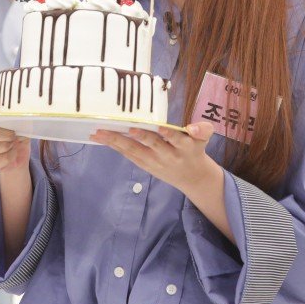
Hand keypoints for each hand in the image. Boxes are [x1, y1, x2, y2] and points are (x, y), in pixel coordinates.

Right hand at [0, 109, 30, 173]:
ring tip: (13, 143)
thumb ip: (11, 117)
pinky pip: (1, 160)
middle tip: (13, 134)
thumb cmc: (14, 130)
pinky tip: (11, 153)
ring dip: (10, 145)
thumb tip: (12, 118)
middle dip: (3, 133)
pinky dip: (11, 156)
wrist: (18, 149)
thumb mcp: (15, 120)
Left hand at [91, 122, 218, 196]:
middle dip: (139, 136)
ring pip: (134, 150)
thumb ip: (203, 129)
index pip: (177, 139)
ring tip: (99, 132)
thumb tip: (192, 126)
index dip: (168, 134)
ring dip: (116, 141)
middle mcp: (168, 155)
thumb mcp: (204, 139)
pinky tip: (102, 139)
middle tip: (126, 127)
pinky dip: (115, 147)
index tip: (160, 127)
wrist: (191, 177)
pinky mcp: (144, 165)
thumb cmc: (194, 149)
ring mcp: (154, 162)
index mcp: (184, 146)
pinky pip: (129, 155)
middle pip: (152, 144)